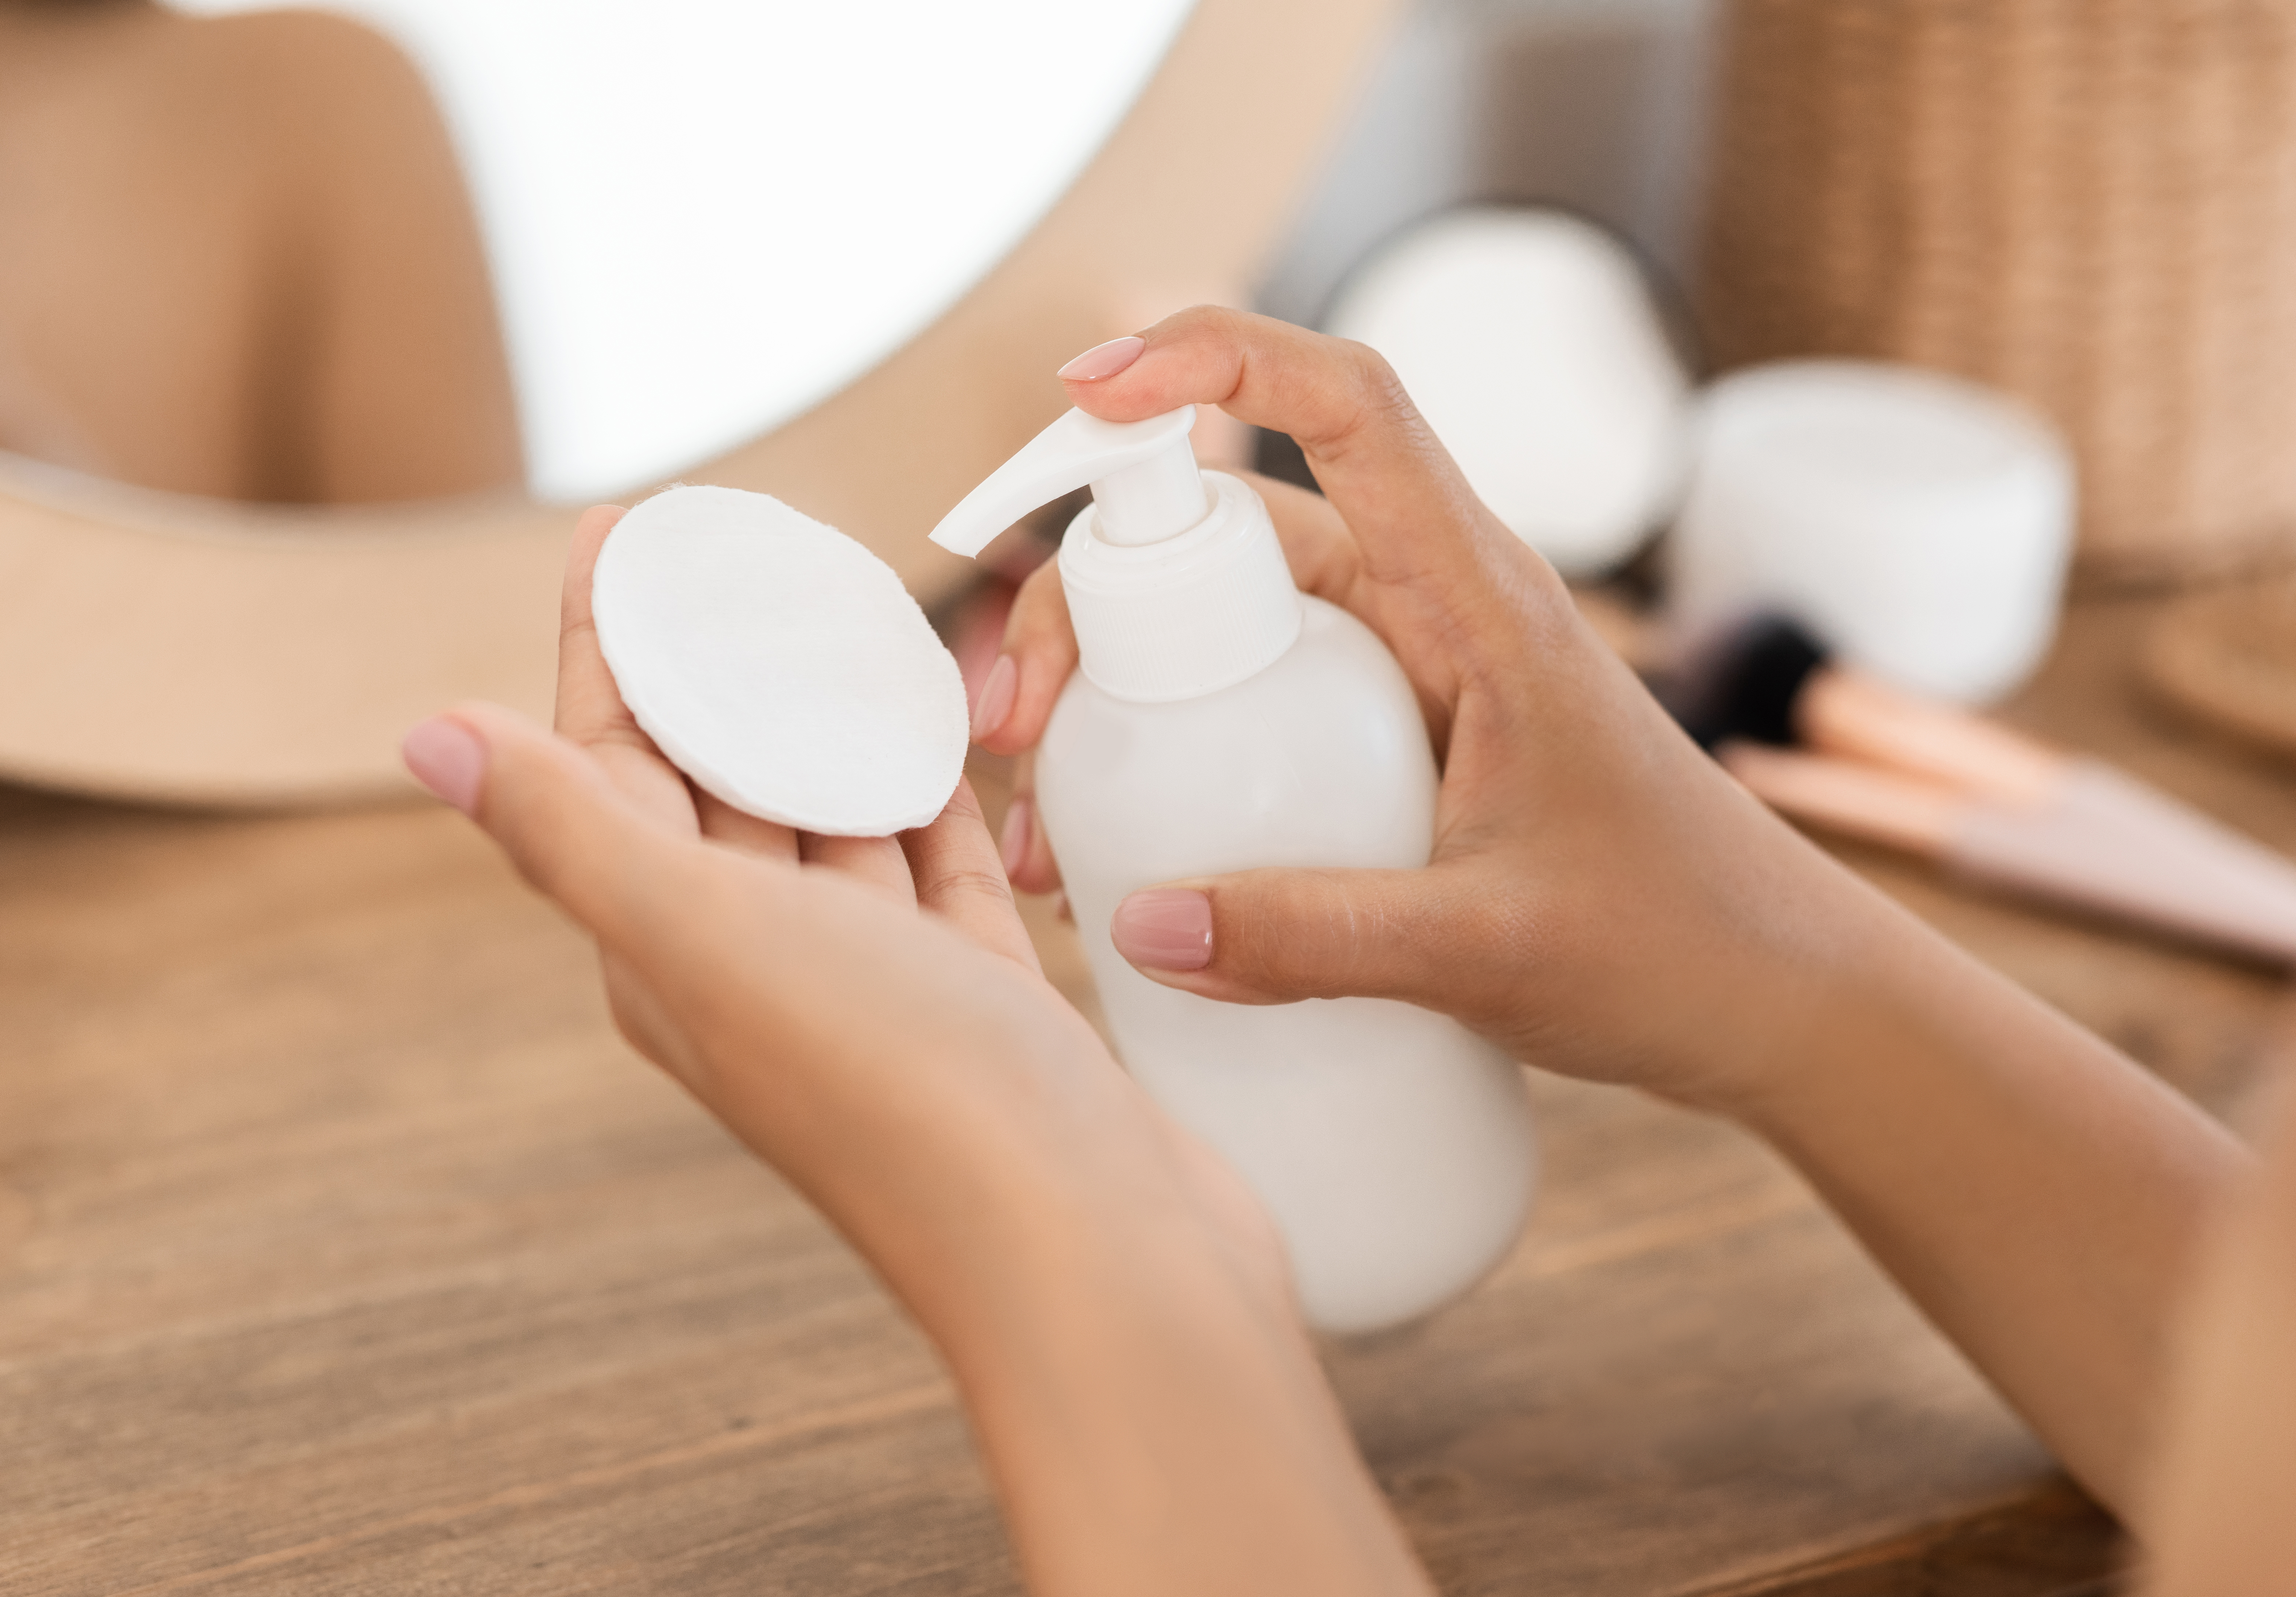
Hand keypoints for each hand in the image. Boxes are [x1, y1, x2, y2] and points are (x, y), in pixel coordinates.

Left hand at [399, 505, 1283, 1341]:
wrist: (1093, 1258)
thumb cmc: (904, 1097)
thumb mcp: (713, 942)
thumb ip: (572, 837)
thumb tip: (422, 735)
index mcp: (670, 958)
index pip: (608, 769)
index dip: (606, 644)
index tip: (622, 525)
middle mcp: (759, 973)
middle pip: (717, 785)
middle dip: (714, 666)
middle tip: (737, 547)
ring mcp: (876, 988)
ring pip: (829, 821)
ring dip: (822, 720)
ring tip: (840, 611)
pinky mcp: (979, 998)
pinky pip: (934, 864)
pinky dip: (927, 789)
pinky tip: (935, 725)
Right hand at [979, 308, 1868, 1113]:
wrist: (1767, 998)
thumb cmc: (1673, 944)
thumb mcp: (1490, 950)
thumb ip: (1318, 940)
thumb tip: (1138, 925)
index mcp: (1481, 599)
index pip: (1348, 405)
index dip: (1218, 358)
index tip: (1091, 388)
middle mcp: (1435, 614)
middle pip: (1234, 536)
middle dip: (1101, 604)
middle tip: (1019, 729)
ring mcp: (1408, 682)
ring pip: (1230, 636)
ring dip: (1125, 700)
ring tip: (1049, 829)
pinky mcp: (1393, 751)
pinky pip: (1259, 719)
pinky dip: (1179, 765)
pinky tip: (1126, 867)